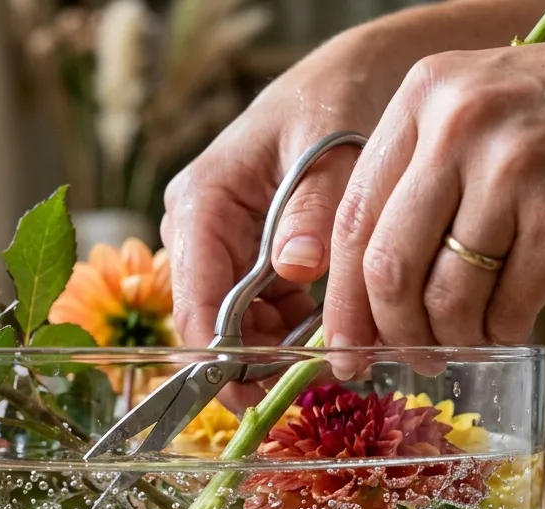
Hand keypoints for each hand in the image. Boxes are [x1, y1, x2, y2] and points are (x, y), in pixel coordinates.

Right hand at [161, 28, 407, 348]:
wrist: (350, 79)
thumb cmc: (334, 103)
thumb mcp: (330, 154)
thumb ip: (312, 212)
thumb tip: (294, 270)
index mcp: (202, 200)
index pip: (194, 298)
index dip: (218, 355)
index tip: (252, 394)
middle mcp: (197, 226)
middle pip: (209, 318)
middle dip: (255, 355)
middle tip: (311, 378)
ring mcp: (217, 242)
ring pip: (234, 320)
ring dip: (276, 343)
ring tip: (330, 347)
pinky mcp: (243, 253)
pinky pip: (257, 308)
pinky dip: (289, 324)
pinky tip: (326, 322)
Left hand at [324, 27, 544, 347]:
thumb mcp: (485, 111)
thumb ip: (422, 176)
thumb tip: (366, 288)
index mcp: (425, 95)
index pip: (351, 216)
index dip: (339, 295)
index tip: (340, 342)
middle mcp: (459, 125)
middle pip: (385, 264)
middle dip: (384, 332)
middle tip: (394, 361)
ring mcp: (511, 171)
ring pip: (442, 295)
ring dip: (446, 340)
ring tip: (458, 347)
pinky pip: (505, 306)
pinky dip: (499, 332)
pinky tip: (507, 327)